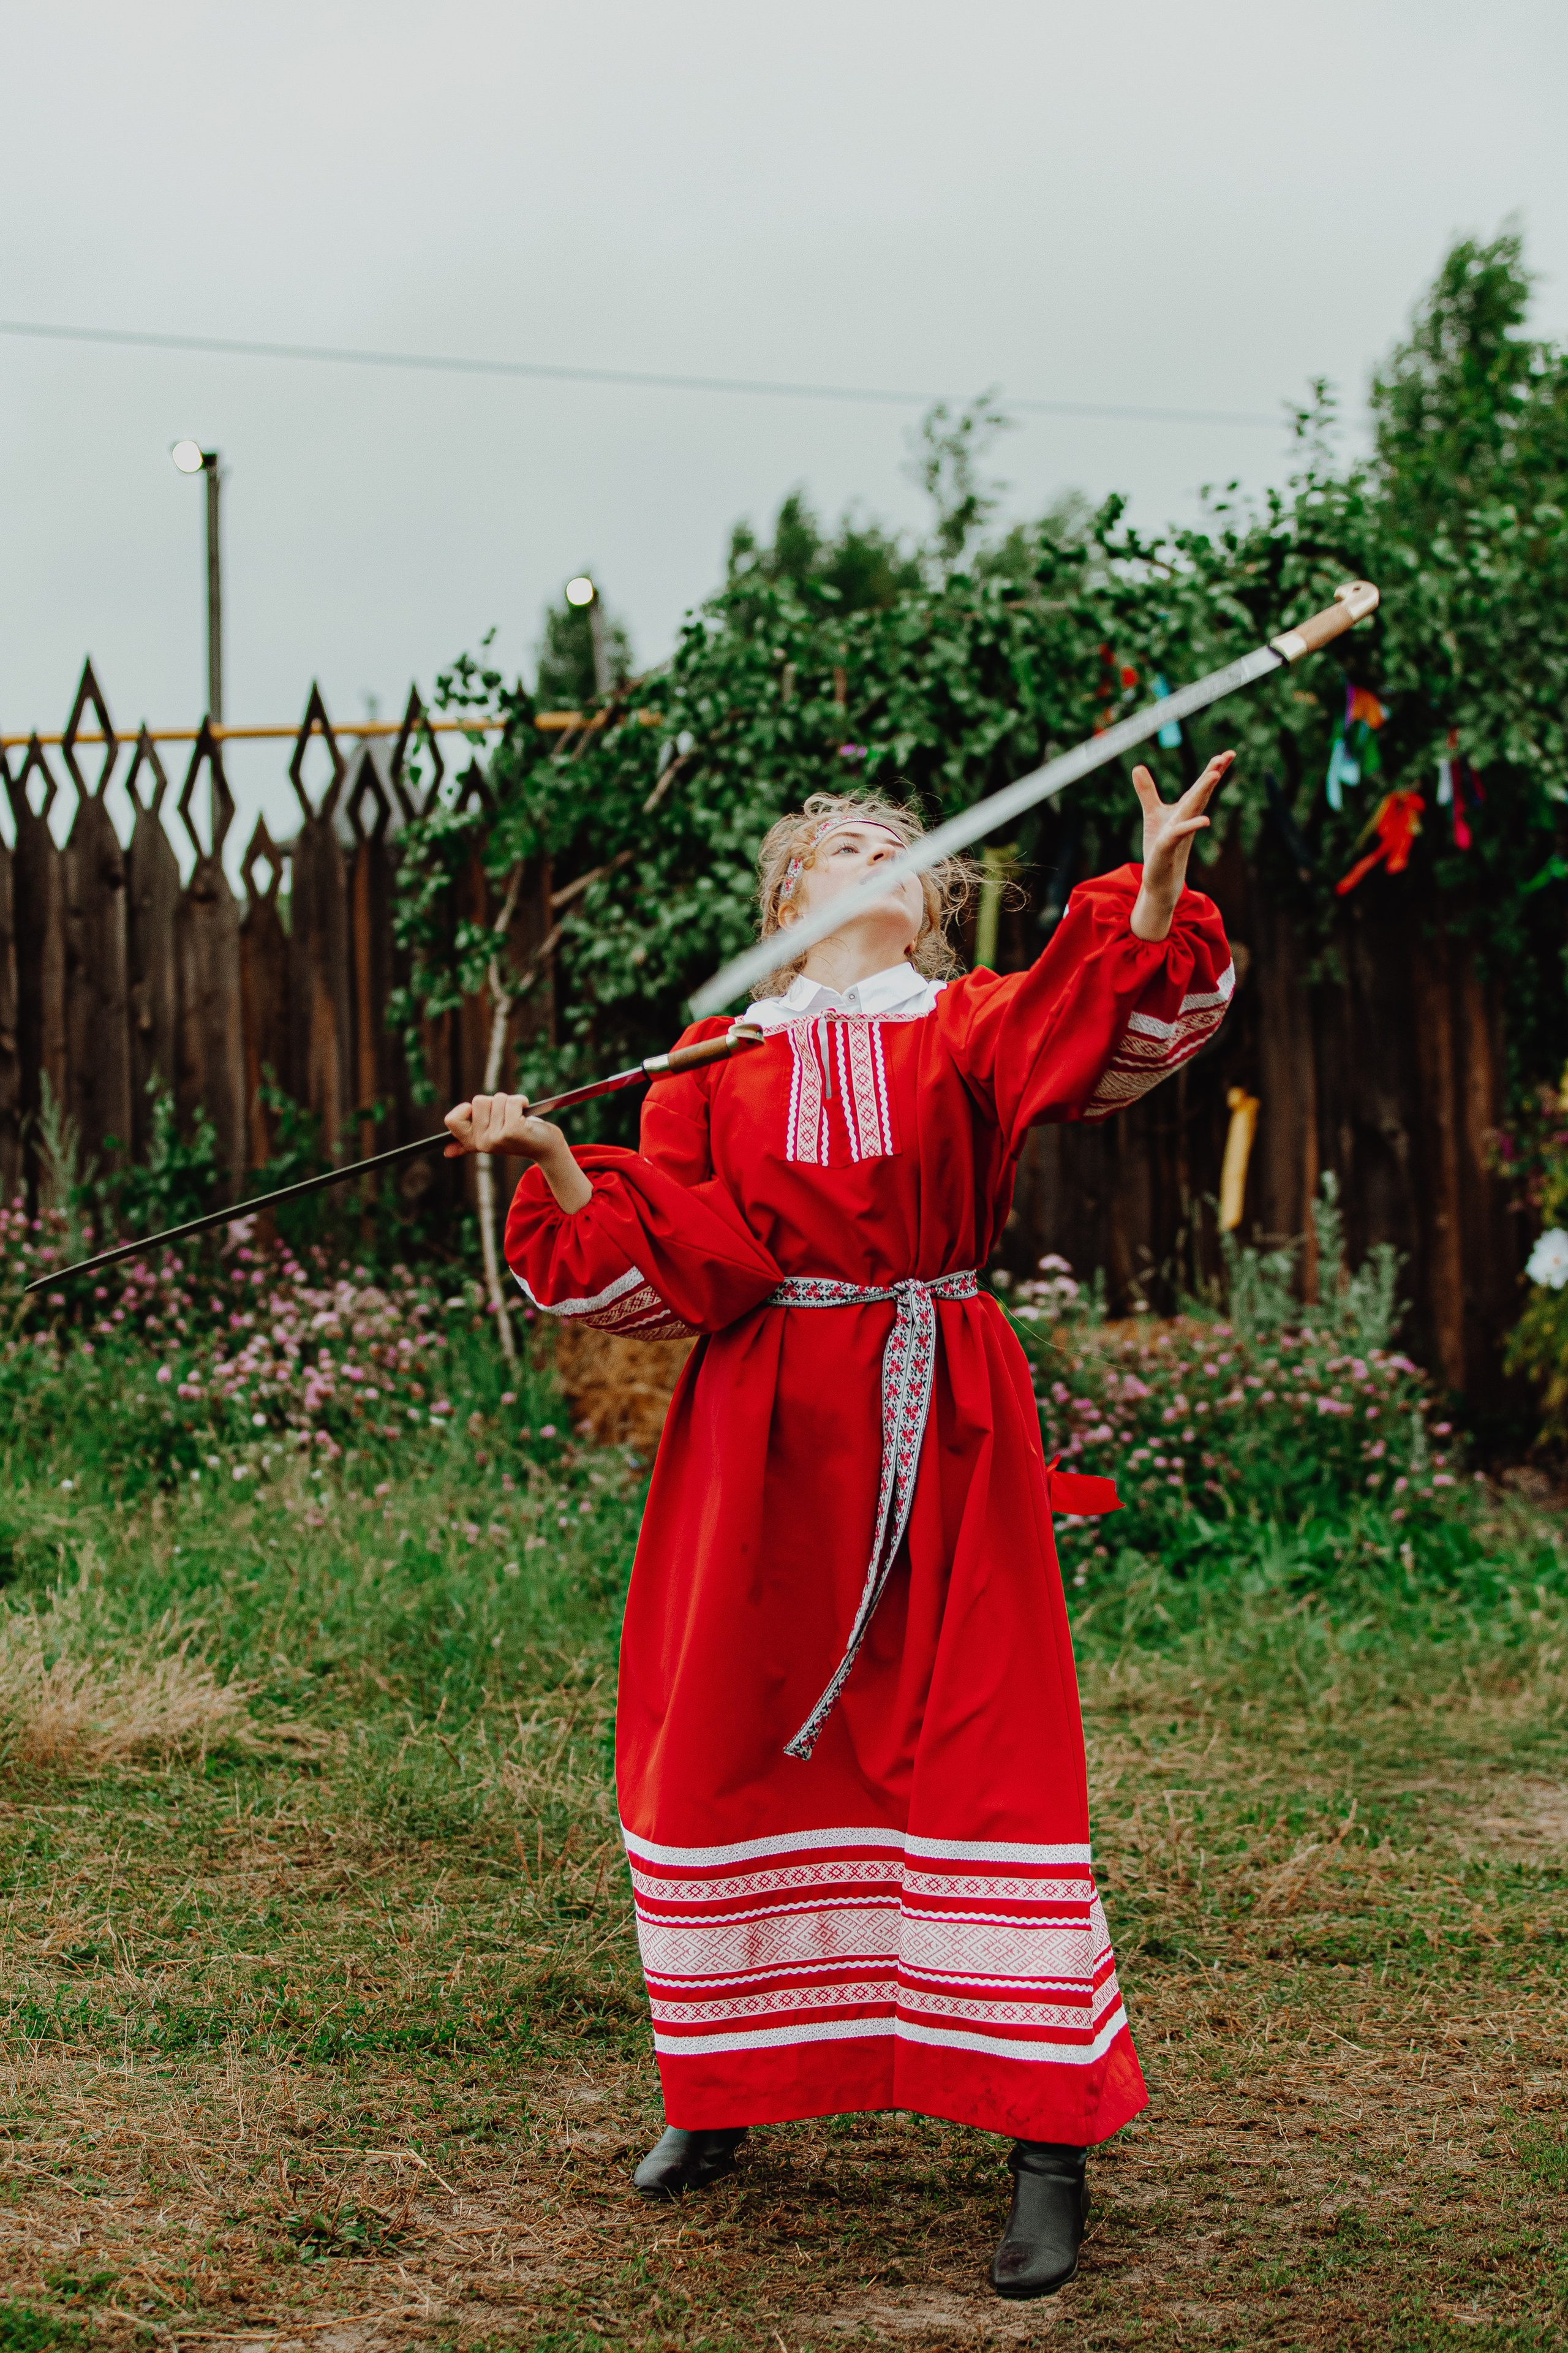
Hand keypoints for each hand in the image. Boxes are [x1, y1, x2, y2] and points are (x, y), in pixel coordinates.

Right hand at [443, 1095, 591, 1213]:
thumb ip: (468, 1144)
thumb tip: (447, 1152)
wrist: (545, 1148)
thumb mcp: (491, 1138)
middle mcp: (483, 1142)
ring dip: (510, 1102)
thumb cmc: (518, 1138)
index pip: (451, 1120)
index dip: (465, 1109)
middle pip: (478, 1101)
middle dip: (496, 1102)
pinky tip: (526, 1112)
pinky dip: (521, 1101)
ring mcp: (497, 1138)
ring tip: (518, 1117)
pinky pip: (511, 1101)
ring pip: (496, 1099)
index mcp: (473, 1142)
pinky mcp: (513, 1131)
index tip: (484, 1114)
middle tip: (508, 1117)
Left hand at [1129, 751, 1233, 941]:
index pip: (1200, 787)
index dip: (1213, 770)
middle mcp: (1186, 820)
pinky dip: (1189, 826)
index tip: (1228, 753)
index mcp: (1185, 811)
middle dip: (1212, 774)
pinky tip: (1203, 821)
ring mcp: (1179, 834)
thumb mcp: (1152, 814)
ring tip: (1214, 775)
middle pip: (1200, 793)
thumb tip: (1138, 767)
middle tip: (1226, 755)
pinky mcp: (1168, 849)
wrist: (1160, 879)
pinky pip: (1178, 834)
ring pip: (1192, 810)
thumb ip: (1148, 791)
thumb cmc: (1160, 848)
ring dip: (1202, 793)